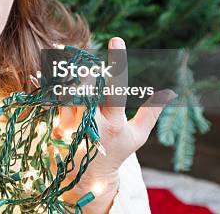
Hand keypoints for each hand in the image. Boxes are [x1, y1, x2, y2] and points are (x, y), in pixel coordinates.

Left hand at [49, 37, 176, 210]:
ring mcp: (69, 126)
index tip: (116, 39)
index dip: (117, 63)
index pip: (117, 88)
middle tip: (81, 53)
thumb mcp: (137, 136)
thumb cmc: (117, 152)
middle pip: (86, 85)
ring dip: (67, 71)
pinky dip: (52, 82)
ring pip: (66, 89)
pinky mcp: (53, 125)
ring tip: (64, 54)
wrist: (86, 179)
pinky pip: (52, 98)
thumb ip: (151, 113)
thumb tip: (170, 92)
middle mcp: (91, 123)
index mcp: (114, 122)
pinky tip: (49, 70)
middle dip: (85, 67)